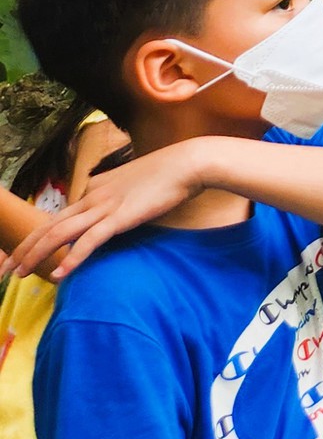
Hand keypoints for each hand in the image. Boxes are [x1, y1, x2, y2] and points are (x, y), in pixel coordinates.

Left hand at [8, 139, 212, 280]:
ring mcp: (105, 206)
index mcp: (93, 190)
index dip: (34, 239)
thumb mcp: (133, 186)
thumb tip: (112, 219)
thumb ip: (117, 200)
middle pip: (47, 227)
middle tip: (3, 272)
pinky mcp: (121, 217)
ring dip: (36, 255)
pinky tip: (61, 274)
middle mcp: (92, 197)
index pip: (56, 218)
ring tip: (19, 275)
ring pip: (60, 234)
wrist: (188, 163)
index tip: (20, 257)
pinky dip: (73, 258)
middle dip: (21, 250)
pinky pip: (91, 240)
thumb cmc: (168, 174)